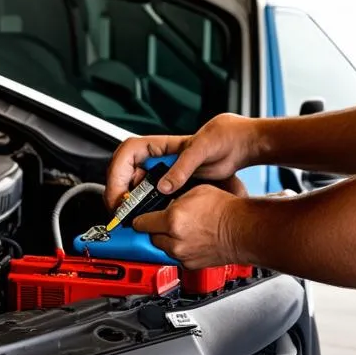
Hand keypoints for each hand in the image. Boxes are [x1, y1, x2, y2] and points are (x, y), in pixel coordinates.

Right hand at [104, 114, 261, 210]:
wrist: (238, 145)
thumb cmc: (222, 139)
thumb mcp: (202, 151)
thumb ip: (182, 168)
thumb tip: (163, 187)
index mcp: (159, 145)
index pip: (126, 153)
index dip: (117, 172)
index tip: (118, 192)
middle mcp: (157, 157)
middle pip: (124, 170)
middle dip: (117, 189)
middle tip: (119, 210)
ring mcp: (162, 170)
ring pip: (133, 183)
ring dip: (128, 198)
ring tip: (130, 215)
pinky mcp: (170, 182)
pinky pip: (148, 193)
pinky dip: (142, 204)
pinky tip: (146, 214)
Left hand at [132, 185, 245, 268]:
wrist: (243, 231)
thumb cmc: (226, 211)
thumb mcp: (196, 191)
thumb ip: (174, 198)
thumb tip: (165, 201)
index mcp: (173, 220)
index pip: (140, 223)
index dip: (138, 219)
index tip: (137, 218)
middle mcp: (175, 241)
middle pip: (150, 238)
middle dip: (154, 229)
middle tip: (164, 222)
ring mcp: (182, 255)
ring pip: (162, 248)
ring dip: (166, 240)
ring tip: (180, 230)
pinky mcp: (190, 265)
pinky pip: (176, 257)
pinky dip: (179, 250)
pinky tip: (190, 239)